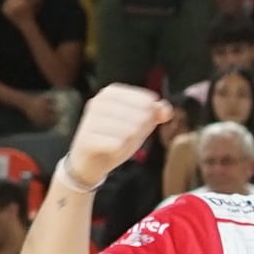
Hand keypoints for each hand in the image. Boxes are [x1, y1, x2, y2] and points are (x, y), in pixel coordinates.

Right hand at [65, 83, 179, 183]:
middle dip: (139, 131)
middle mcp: (99, 101)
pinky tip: (110, 150)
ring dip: (128, 142)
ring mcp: (90, 119)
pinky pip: (118, 145)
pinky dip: (119, 151)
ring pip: (130, 130)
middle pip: (141, 116)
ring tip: (116, 142)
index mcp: (112, 92)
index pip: (147, 101)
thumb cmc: (116, 137)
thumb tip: (166, 109)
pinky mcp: (87, 138)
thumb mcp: (140, 123)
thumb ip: (156, 113)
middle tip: (125, 136)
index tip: (135, 124)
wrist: (90, 161)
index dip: (149, 118)